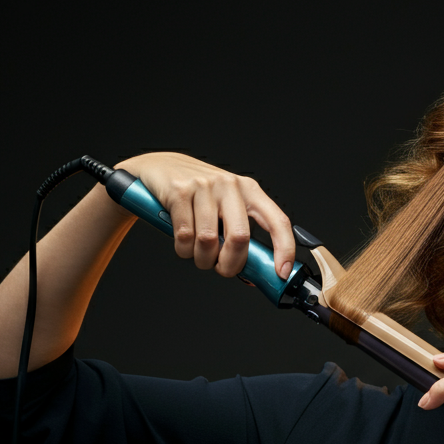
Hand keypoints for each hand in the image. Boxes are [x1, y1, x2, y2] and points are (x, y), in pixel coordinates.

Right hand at [116, 152, 295, 279]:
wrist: (159, 169)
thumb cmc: (197, 196)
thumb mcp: (225, 207)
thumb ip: (239, 234)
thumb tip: (254, 274)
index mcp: (249, 190)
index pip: (277, 220)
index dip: (284, 249)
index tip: (281, 272)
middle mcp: (230, 185)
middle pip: (240, 238)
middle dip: (231, 264)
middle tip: (222, 269)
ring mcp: (204, 186)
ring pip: (208, 241)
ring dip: (202, 259)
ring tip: (198, 254)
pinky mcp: (179, 191)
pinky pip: (184, 236)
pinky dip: (183, 250)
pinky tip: (182, 243)